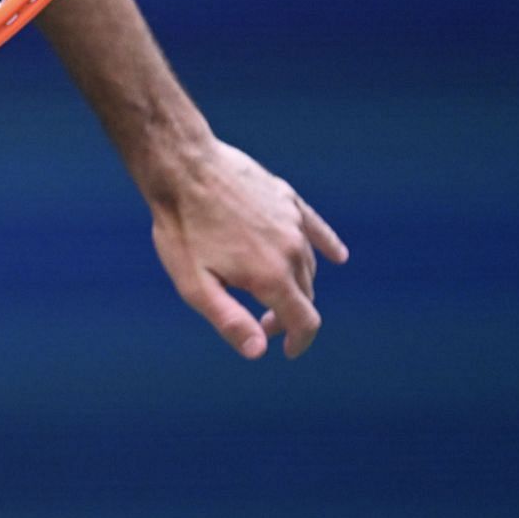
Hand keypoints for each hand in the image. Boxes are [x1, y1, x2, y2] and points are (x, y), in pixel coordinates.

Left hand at [144, 139, 348, 359]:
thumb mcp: (193, 283)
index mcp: (271, 275)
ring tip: (268, 290)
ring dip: (295, 283)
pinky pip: (315, 228)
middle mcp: (291, 249)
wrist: (181, 166)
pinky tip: (337, 256)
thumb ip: (229, 320)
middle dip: (289, 315)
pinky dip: (326, 245)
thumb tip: (259, 351)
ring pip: (306, 264)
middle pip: (306, 294)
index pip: (304, 321)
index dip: (298, 341)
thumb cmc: (181, 226)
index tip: (286, 350)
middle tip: (260, 321)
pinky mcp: (286, 198)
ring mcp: (292, 221)